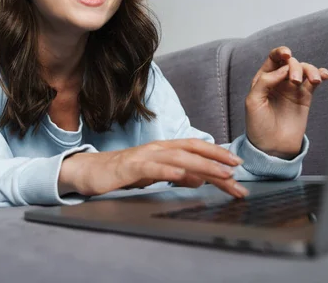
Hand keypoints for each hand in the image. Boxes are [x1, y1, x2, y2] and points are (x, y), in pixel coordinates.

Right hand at [58, 139, 248, 197]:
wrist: (89, 172)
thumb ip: (176, 175)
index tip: (237, 165)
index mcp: (163, 150)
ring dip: (202, 165)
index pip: (195, 148)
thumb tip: (199, 179)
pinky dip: (169, 170)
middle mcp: (156, 149)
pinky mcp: (130, 167)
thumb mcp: (155, 175)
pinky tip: (183, 175)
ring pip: (177, 157)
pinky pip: (152, 168)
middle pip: (191, 150)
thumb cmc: (122, 173)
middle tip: (237, 171)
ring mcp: (143, 156)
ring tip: (220, 174)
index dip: (217, 154)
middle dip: (216, 160)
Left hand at [245, 46, 327, 158]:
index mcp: (262, 79)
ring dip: (310, 70)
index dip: (280, 53)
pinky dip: (320, 74)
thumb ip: (264, 82)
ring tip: (313, 81)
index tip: (287, 55)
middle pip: (291, 63)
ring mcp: (292, 89)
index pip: (273, 59)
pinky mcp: (305, 97)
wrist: (272, 146)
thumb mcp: (253, 102)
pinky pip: (314, 81)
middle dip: (295, 67)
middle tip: (294, 80)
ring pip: (304, 69)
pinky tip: (323, 76)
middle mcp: (278, 81)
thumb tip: (282, 69)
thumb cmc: (258, 125)